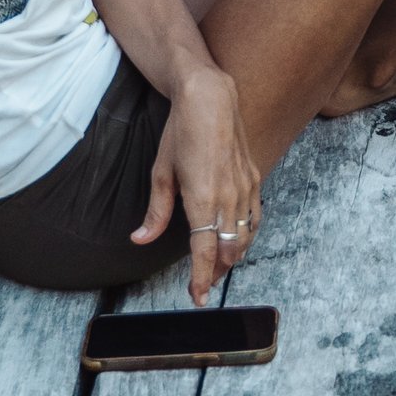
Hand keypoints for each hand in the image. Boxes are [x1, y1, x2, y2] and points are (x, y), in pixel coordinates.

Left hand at [142, 63, 262, 303]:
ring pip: (245, 235)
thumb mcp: (161, 173)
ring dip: (234, 256)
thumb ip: (156, 211)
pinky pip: (254, 216)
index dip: (202, 278)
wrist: (210, 99)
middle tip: (204, 284)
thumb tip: (140, 238)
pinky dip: (247, 234)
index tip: (198, 296)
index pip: (205, 251)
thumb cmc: (181, 132)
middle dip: (218, 271)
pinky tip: (239, 238)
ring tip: (221, 267)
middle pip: (229, 249)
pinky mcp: (253, 177)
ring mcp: (245, 187)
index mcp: (203, 199)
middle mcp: (228, 197)